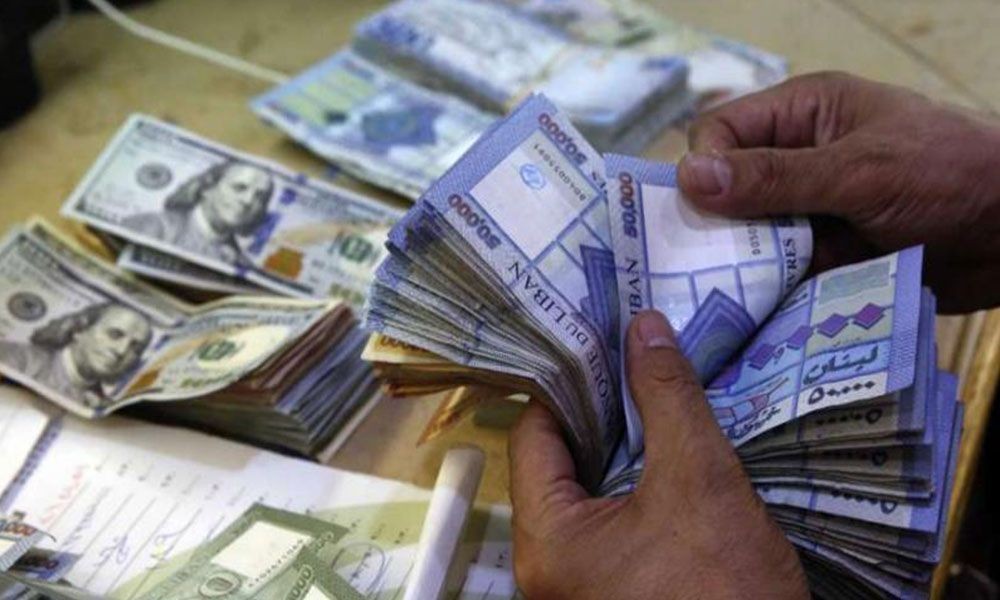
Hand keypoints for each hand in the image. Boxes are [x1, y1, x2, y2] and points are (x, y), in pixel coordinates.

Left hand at [508, 311, 806, 599]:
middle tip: (634, 357)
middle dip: (600, 409)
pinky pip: (615, 521)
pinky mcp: (618, 591)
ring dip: (624, 444)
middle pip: (559, 463)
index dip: (568, 382)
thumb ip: (667, 397)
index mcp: (546, 540)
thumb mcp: (699, 480)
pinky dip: (638, 482)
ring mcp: (582, 584)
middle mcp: (549, 565)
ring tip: (656, 391)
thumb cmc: (724, 588)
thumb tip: (644, 326)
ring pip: (591, 492)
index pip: (534, 435)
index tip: (603, 340)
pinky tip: (671, 449)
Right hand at [677, 71, 999, 312]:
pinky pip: (780, 275)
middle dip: (717, 228)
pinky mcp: (826, 259)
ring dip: (746, 267)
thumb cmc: (950, 173)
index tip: (702, 215)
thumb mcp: (858, 170)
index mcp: (802, 115)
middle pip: (727, 193)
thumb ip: (774, 177)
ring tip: (734, 297)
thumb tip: (689, 177)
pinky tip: (762, 313)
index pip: (720, 135)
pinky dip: (773, 293)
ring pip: (750, 240)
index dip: (704, 170)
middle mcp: (798, 162)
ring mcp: (812, 213)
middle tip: (704, 268)